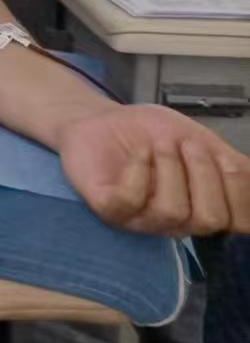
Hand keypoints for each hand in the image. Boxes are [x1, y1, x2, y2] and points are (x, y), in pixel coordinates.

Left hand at [61, 104, 249, 234]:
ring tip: (160, 146)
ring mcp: (140, 220)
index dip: (238, 190)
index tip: (224, 157)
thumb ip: (232, 165)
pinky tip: (139, 154)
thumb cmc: (154, 135)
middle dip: (204, 175)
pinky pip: (131, 200)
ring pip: (173, 212)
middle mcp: (175, 223)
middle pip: (209, 220)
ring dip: (171, 169)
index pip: (238, 222)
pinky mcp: (108, 209)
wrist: (105, 118)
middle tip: (187, 144)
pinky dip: (140, 171)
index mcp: (202, 210)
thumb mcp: (202, 142)